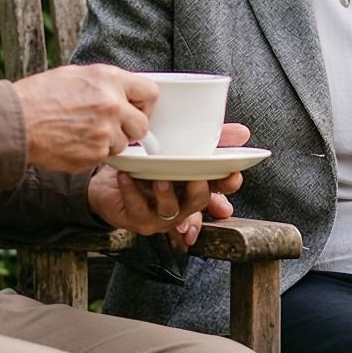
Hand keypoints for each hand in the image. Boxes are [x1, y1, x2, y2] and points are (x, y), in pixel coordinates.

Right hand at [15, 65, 155, 172]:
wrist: (16, 121)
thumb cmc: (38, 96)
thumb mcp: (75, 75)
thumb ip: (104, 84)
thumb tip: (121, 92)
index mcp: (108, 79)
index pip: (150, 92)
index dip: (144, 104)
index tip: (135, 109)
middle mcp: (112, 104)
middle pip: (142, 124)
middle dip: (130, 129)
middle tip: (112, 127)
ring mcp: (105, 131)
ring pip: (123, 144)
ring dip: (109, 143)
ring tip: (82, 133)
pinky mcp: (95, 153)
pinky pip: (105, 157)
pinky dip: (93, 153)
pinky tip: (74, 143)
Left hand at [87, 124, 249, 250]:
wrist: (110, 183)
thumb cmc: (146, 168)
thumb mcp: (177, 150)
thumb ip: (210, 141)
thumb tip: (242, 133)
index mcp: (194, 188)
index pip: (220, 188)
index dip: (229, 183)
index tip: (234, 174)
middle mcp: (182, 205)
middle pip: (198, 201)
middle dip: (199, 190)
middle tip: (196, 176)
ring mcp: (161, 216)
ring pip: (171, 209)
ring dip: (166, 193)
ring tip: (160, 178)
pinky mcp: (138, 219)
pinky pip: (137, 207)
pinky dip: (132, 191)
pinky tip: (127, 177)